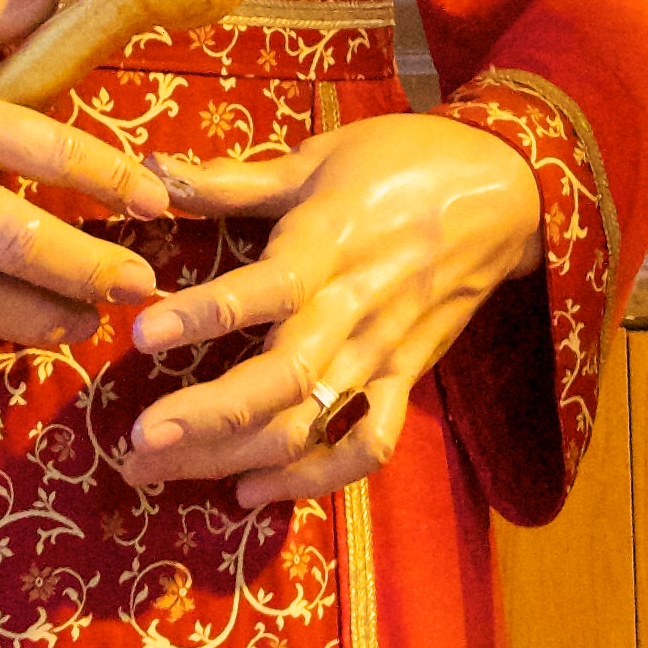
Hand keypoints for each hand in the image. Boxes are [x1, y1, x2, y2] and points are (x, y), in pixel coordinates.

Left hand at [122, 115, 543, 501]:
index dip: (206, 315)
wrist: (509, 193)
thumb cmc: (406, 162)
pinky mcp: (407, 378)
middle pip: (285, 378)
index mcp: (332, 241)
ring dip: (234, 457)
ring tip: (160, 471)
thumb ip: (237, 181)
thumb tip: (155, 174)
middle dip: (208, 418)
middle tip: (137, 444)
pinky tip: (250, 491)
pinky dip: (312, 480)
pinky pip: (367, 446)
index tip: (141, 335)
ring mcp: (385, 352)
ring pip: (311, 424)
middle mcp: (357, 307)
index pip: (270, 289)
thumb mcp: (322, 155)